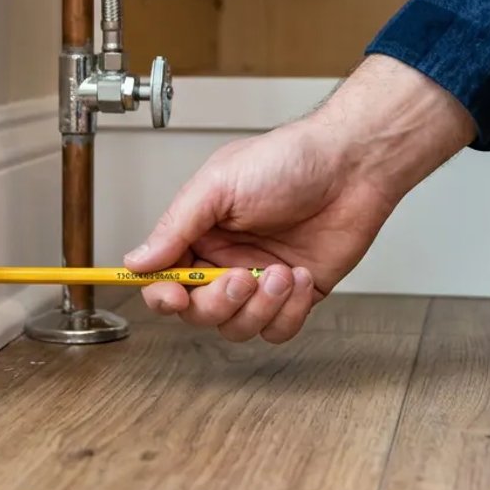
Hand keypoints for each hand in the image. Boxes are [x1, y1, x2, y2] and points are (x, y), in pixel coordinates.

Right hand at [124, 55, 474, 342]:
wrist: (352, 165)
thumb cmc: (289, 160)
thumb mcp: (218, 184)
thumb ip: (175, 227)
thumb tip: (137, 261)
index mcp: (200, 232)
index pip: (164, 278)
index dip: (163, 294)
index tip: (173, 295)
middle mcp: (226, 259)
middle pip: (198, 311)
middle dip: (218, 301)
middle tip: (242, 276)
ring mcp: (261, 280)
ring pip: (238, 327)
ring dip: (259, 306)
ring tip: (282, 272)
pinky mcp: (296, 296)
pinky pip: (278, 329)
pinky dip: (290, 312)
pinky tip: (302, 277)